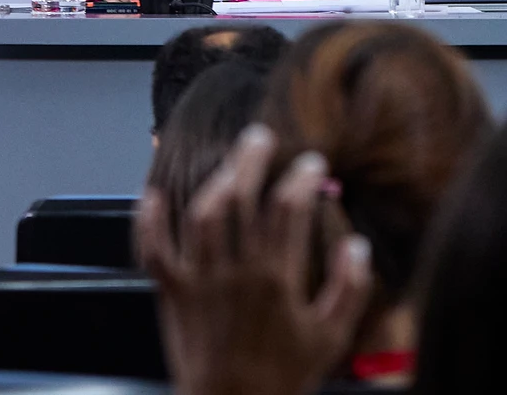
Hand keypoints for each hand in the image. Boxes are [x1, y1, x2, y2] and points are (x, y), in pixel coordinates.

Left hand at [135, 124, 371, 394]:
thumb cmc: (284, 375)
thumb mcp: (332, 336)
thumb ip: (350, 288)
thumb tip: (357, 244)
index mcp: (277, 278)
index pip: (288, 210)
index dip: (301, 179)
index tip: (313, 163)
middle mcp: (235, 271)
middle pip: (240, 202)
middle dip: (251, 163)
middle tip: (261, 136)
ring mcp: (199, 281)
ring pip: (201, 218)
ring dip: (214, 181)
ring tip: (229, 160)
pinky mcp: (172, 295)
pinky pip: (154, 253)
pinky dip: (148, 223)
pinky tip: (152, 194)